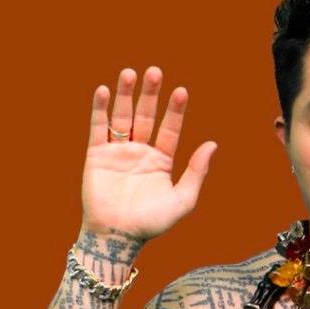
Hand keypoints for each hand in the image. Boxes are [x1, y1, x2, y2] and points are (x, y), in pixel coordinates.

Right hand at [80, 66, 217, 241]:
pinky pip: (98, 128)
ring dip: (125, 95)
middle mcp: (140, 152)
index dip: (175, 110)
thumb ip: (197, 172)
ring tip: (130, 73)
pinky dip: (99, 109)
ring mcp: (118, 152)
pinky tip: (103, 91)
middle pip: (146, 116)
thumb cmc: (152, 223)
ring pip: (122, 116)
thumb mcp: (182, 200)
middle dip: (150, 94)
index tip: (181, 91)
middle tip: (155, 71)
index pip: (170, 129)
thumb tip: (212, 144)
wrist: (118, 237)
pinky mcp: (96, 155)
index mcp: (161, 161)